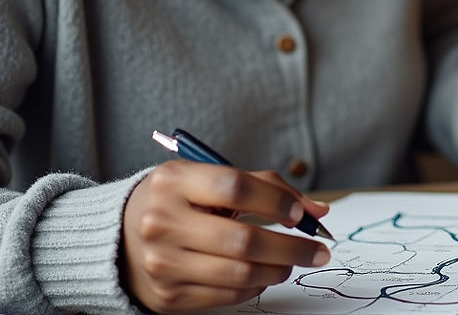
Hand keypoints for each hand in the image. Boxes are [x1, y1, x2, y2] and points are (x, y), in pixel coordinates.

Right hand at [121, 160, 331, 312]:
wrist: (119, 237)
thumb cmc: (180, 200)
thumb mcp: (211, 178)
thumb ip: (266, 187)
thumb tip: (317, 211)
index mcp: (174, 181)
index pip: (235, 188)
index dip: (276, 201)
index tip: (302, 213)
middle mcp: (162, 222)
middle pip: (242, 240)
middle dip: (291, 247)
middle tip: (319, 249)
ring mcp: (162, 263)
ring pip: (238, 273)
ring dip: (278, 269)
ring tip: (293, 261)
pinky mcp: (167, 296)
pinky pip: (225, 297)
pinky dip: (254, 286)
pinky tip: (265, 274)